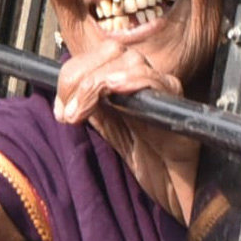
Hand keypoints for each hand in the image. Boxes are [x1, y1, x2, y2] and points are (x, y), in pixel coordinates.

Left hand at [55, 40, 198, 220]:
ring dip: (96, 83)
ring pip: (130, 61)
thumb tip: (63, 98)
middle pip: (110, 51)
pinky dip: (133, 81)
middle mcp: (145, 79)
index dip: (71, 75)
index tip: (60, 109)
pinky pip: (158, 82)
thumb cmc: (148, 161)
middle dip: (79, 77)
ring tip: (79, 113)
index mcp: (125, 80)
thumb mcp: (108, 130)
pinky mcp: (180, 106)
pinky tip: (113, 88)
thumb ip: (90, 108)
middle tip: (67, 112)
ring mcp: (163, 89)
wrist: (178, 190)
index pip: (95, 55)